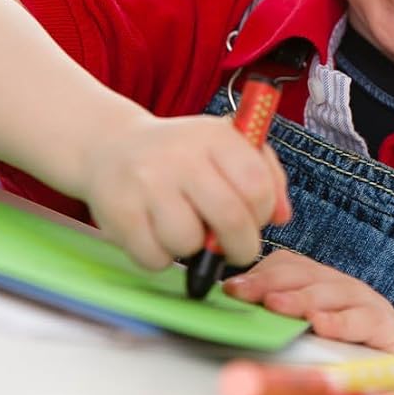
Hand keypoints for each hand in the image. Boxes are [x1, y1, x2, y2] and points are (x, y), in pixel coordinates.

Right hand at [81, 108, 289, 271]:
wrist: (112, 146)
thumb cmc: (183, 155)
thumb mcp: (227, 147)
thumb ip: (266, 176)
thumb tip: (281, 217)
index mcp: (215, 136)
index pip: (257, 185)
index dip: (263, 214)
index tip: (255, 220)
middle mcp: (180, 156)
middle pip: (230, 219)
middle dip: (241, 247)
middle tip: (236, 251)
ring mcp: (146, 184)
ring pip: (188, 243)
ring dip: (194, 250)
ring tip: (186, 231)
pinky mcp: (119, 212)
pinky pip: (154, 258)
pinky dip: (161, 257)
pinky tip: (158, 235)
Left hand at [224, 251, 393, 352]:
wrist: (393, 378)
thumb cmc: (340, 358)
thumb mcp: (300, 336)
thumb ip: (273, 322)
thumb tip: (231, 314)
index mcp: (320, 283)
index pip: (289, 266)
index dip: (260, 275)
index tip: (232, 289)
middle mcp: (342, 287)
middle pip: (306, 276)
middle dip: (271, 283)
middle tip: (244, 294)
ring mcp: (367, 303)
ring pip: (331, 293)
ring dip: (300, 299)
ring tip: (276, 306)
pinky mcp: (388, 326)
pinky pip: (362, 320)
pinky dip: (340, 322)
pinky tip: (320, 325)